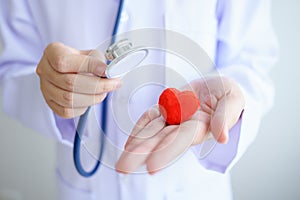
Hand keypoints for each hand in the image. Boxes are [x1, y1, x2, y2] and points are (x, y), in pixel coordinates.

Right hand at [36, 42, 120, 117]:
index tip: (106, 71)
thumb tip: (111, 73)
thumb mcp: (91, 54)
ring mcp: (45, 88)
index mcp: (53, 52)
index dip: (88, 67)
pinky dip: (83, 107)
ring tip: (104, 92)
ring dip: (92, 98)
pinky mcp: (50, 103)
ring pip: (68, 99)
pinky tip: (91, 99)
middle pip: (69, 83)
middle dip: (97, 86)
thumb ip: (99, 62)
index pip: (64, 61)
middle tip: (114, 84)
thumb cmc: (82, 60)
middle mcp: (44, 70)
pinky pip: (66, 111)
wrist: (71, 69)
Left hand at [116, 76, 244, 173]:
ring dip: (137, 144)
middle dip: (142, 154)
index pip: (182, 140)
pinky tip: (129, 142)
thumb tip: (222, 137)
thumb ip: (225, 117)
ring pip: (152, 132)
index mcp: (201, 126)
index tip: (151, 166)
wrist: (218, 87)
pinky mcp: (167, 108)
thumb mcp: (233, 101)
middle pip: (160, 141)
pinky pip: (151, 118)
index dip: (167, 152)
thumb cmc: (229, 95)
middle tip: (123, 168)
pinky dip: (140, 128)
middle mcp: (184, 126)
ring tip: (122, 160)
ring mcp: (174, 117)